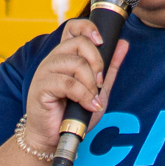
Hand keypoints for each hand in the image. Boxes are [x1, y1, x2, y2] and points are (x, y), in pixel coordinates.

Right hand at [23, 19, 128, 151]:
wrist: (55, 137)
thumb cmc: (73, 113)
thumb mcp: (98, 89)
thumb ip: (109, 67)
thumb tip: (124, 43)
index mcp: (65, 55)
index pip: (72, 27)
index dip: (88, 27)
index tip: (101, 41)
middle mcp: (53, 59)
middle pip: (79, 43)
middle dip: (97, 62)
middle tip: (100, 82)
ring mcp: (45, 72)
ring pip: (75, 63)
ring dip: (90, 83)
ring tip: (92, 98)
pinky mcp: (41, 87)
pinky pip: (68, 84)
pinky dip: (84, 96)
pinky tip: (88, 105)